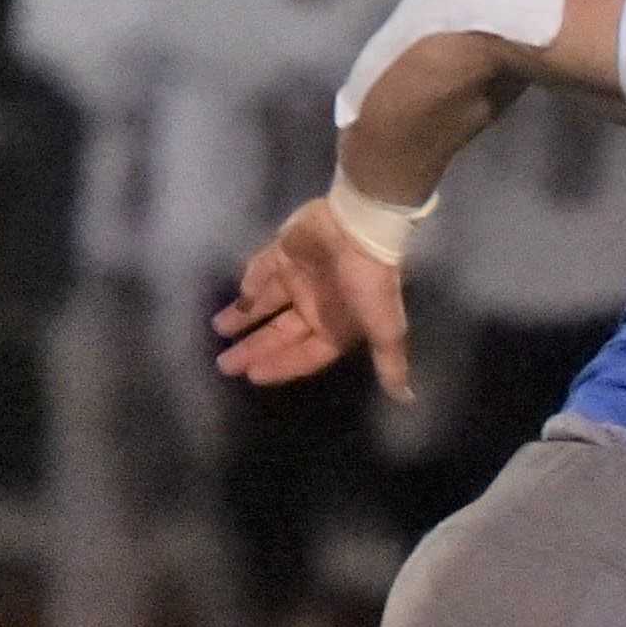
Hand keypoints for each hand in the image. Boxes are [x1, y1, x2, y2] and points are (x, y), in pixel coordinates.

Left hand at [212, 196, 413, 402]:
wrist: (361, 227)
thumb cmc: (369, 281)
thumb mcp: (384, 327)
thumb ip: (389, 362)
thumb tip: (407, 399)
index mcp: (336, 327)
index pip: (303, 355)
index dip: (280, 366)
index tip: (251, 376)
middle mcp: (315, 306)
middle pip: (279, 334)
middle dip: (253, 349)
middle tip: (223, 365)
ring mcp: (298, 278)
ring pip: (266, 304)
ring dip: (243, 317)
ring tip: (218, 330)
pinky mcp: (284, 252)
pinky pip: (262, 270)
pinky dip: (250, 282)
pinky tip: (236, 294)